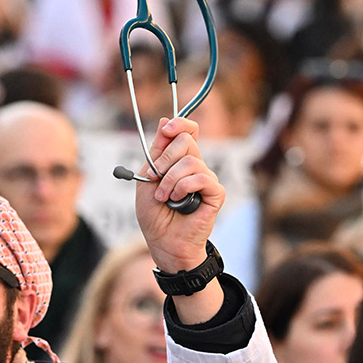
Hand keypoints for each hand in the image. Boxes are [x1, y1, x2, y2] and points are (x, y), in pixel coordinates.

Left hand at [135, 117, 225, 323]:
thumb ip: (156, 151)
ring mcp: (206, 180)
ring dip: (170, 179)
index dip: (179, 124)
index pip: (188, 130)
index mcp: (179, 160)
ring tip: (164, 197)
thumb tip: (165, 120)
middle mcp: (195, 166)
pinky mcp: (215, 194)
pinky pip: (202, 178)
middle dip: (165, 158)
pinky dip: (184, 187)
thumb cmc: (155, 215)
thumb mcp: (147, 178)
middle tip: (154, 177)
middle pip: (187, 140)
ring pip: (191, 161)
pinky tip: (177, 200)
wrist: (163, 242)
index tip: (165, 129)